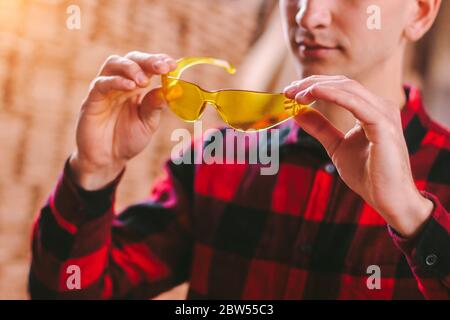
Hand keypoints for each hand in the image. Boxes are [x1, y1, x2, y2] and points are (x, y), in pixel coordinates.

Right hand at [70, 52, 176, 189]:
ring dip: (131, 68)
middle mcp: (120, 84)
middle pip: (131, 59)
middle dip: (148, 60)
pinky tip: (130, 87)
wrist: (107, 160)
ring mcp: (105, 90)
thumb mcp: (147, 123)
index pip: (147, 66)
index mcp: (136, 88)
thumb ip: (155, 106)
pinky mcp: (92, 100)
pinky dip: (116, 82)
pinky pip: (101, 84)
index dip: (159, 61)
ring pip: (114, 64)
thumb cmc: (128, 139)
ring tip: (144, 80)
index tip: (174, 64)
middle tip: (163, 67)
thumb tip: (171, 90)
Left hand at [284, 76, 432, 236]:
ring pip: (347, 88)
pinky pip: (354, 102)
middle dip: (312, 83)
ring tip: (295, 94)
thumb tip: (298, 112)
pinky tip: (313, 93)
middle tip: (288, 91)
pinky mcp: (383, 124)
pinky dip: (331, 94)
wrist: (388, 198)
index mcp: (372, 110)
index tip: (291, 92)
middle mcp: (380, 106)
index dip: (314, 85)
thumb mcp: (336, 146)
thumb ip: (320, 128)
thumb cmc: (367, 174)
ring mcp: (384, 113)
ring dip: (317, 87)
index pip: (341, 87)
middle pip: (342, 83)